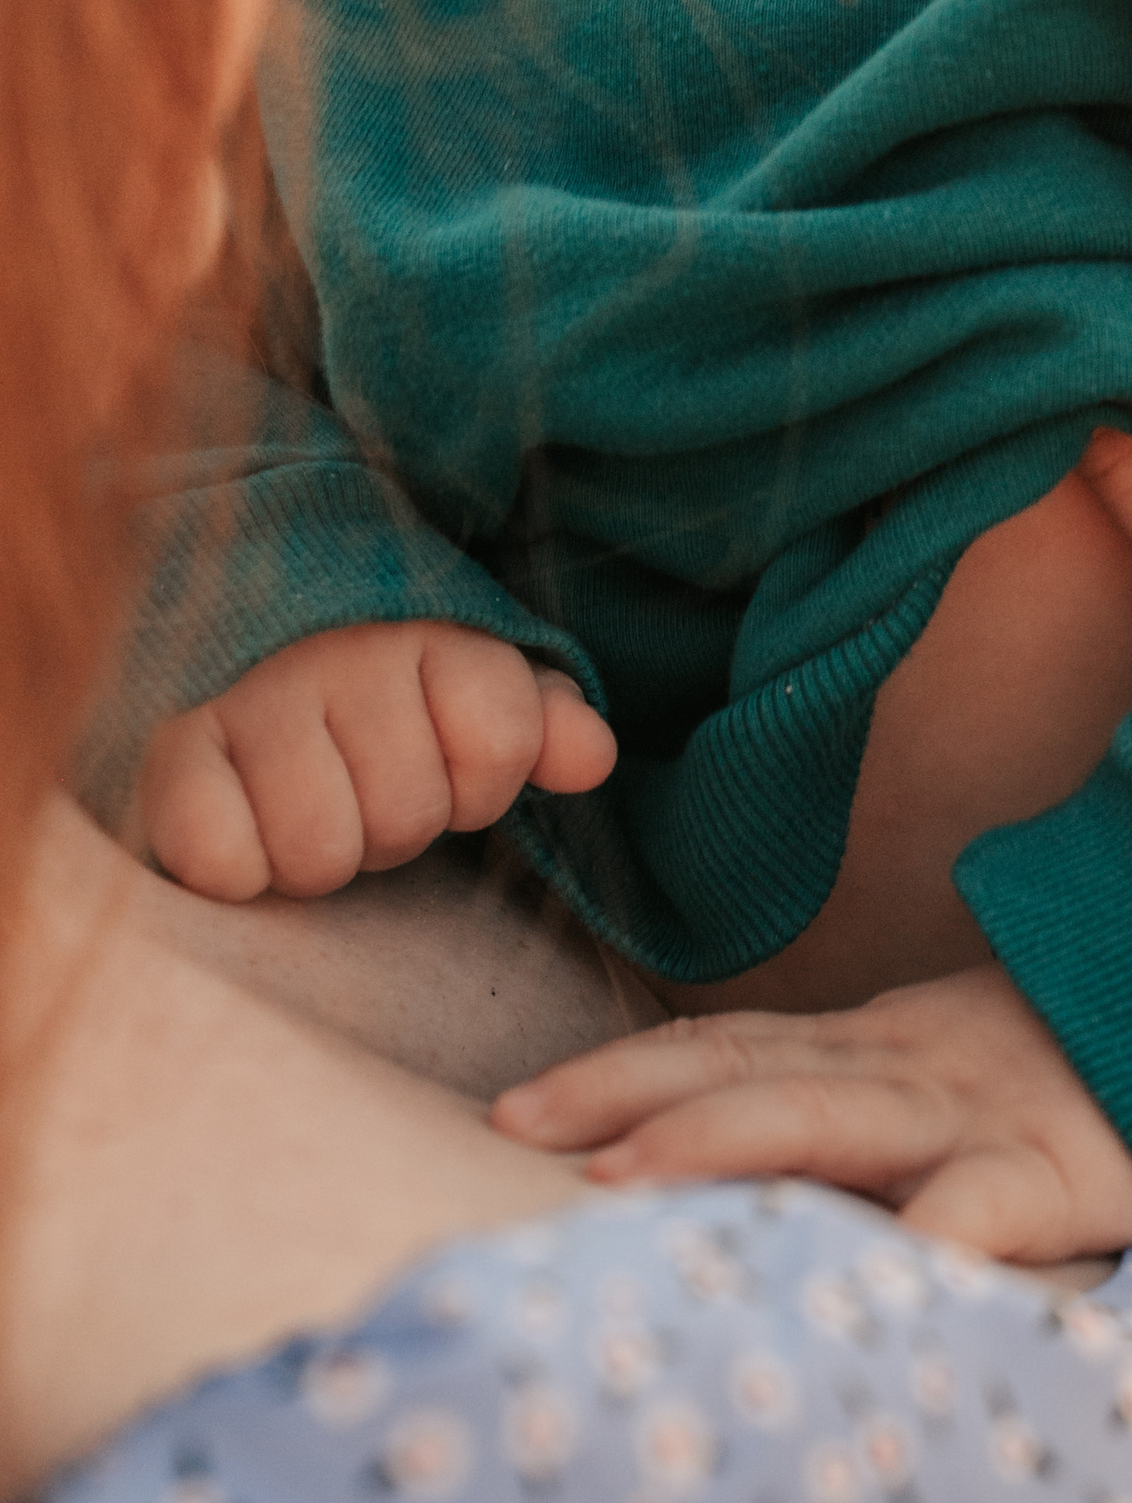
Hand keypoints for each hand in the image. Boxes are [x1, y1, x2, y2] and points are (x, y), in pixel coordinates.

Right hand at [139, 620, 615, 902]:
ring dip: (320, 858)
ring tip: (304, 811)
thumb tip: (592, 757)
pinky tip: (243, 829)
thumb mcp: (473, 692)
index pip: (502, 739)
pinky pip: (221, 858)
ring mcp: (249, 701)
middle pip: (410, 814)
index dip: (481, 784)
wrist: (236, 647)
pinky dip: (237, 868)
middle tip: (359, 792)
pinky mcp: (168, 752)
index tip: (444, 761)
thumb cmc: (380, 697)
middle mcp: (336, 655)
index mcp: (429, 634)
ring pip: (321, 852)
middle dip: (395, 828)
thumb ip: (543, 722)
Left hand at [492, 960, 1131, 1265]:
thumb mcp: (964, 1077)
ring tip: (619, 1181)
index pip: (733, 1048)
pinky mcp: (1061, 1177)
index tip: (518, 1105)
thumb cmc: (1097, 1074)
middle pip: (748, 1073)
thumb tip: (738, 1166)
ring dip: (718, 1143)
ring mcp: (982, 1119)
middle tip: (516, 1129)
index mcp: (886, 1051)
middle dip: (628, 1098)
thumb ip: (870, 1107)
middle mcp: (913, 1072)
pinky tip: (847, 1277)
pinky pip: (977, 1211)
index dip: (625, 1070)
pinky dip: (911, 1242)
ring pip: (831, 1119)